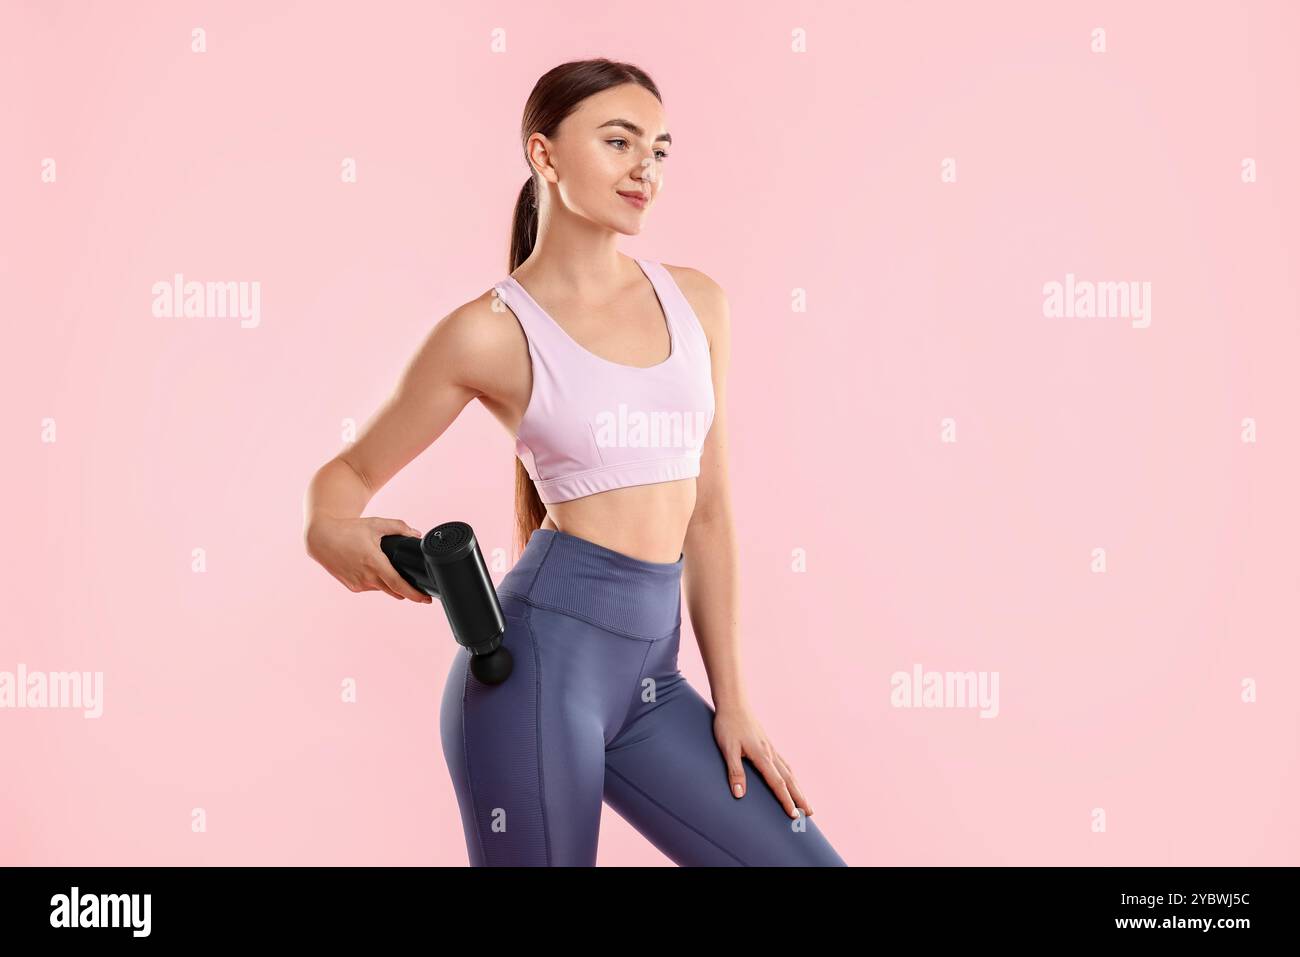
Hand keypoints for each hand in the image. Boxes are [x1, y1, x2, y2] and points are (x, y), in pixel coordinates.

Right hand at [304, 516, 432, 602]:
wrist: (321, 538)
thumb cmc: (349, 529)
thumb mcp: (376, 524)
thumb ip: (398, 527)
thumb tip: (416, 534)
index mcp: (374, 563)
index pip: (399, 585)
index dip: (414, 594)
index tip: (426, 600)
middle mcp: (367, 577)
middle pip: (394, 590)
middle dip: (407, 591)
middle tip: (419, 590)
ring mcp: (359, 584)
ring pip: (382, 589)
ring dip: (390, 584)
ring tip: (391, 571)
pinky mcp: (352, 587)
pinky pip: (371, 587)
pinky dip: (377, 582)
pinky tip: (374, 571)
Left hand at [713, 704, 813, 818]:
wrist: (734, 703)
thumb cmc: (728, 725)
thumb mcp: (727, 749)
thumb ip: (735, 771)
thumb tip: (740, 794)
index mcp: (762, 756)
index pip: (777, 783)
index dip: (786, 800)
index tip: (794, 816)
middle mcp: (770, 753)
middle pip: (789, 779)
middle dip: (799, 797)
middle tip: (810, 813)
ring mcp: (770, 748)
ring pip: (789, 771)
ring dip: (798, 787)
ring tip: (805, 801)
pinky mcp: (767, 744)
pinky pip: (784, 763)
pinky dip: (791, 775)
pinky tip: (791, 779)